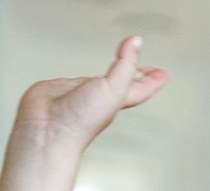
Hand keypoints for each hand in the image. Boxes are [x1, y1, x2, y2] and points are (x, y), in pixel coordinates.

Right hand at [16, 35, 167, 148]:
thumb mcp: (113, 89)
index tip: (162, 73)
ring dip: (114, 73)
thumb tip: (135, 43)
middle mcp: (103, 98)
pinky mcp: (65, 89)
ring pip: (105, 80)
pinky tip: (87, 77)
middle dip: (138, 76)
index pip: (141, 88)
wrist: (47, 128)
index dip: (152, 80)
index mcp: (119, 100)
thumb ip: (125, 65)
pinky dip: (88, 74)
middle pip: (126, 84)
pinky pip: (80, 79)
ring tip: (122, 65)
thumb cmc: (81, 121)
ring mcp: (84, 94)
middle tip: (150, 71)